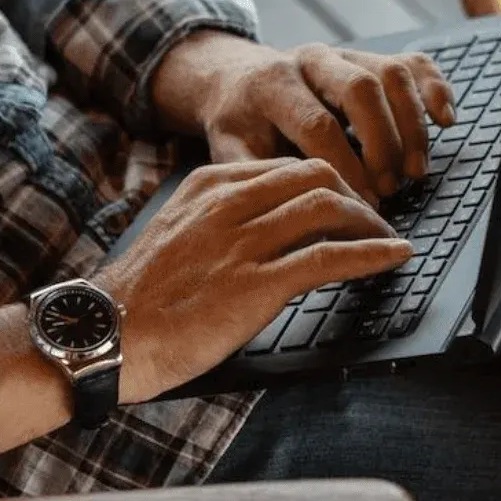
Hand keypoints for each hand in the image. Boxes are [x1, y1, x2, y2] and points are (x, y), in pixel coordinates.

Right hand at [92, 158, 410, 400]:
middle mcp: (230, 204)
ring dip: (371, 221)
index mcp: (210, 185)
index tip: (349, 199)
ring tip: (388, 237)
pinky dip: (373, 253)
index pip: (289, 165)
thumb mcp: (179, 233)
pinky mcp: (256, 285)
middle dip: (358, 193)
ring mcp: (244, 243)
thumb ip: (220, 219)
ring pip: (329, 207)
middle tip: (376, 218)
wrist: (106, 334)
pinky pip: (330, 257)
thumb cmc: (139, 297)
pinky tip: (394, 256)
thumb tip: (266, 226)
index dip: (329, 181)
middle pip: (317, 175)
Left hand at [151, 31, 456, 202]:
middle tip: (390, 188)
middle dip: (382, 144)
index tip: (360, 203)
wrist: (237, 81)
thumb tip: (296, 208)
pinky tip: (445, 120)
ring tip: (415, 171)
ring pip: (392, 74)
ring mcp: (346, 54)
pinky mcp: (371, 56)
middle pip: (361, 89)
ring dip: (412, 126)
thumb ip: (255, 175)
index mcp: (273, 83)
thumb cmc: (239, 124)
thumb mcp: (229, 149)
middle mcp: (312, 60)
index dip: (345, 168)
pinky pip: (413, 62)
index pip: (319, 124)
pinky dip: (435, 89)